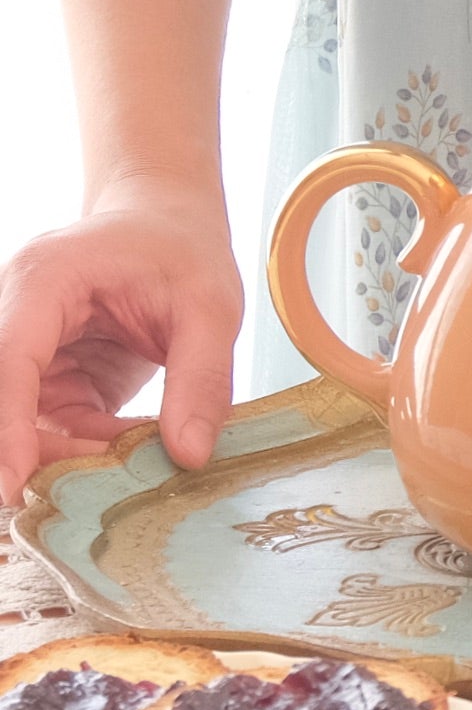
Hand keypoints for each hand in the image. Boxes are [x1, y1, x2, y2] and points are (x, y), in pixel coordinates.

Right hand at [0, 179, 243, 504]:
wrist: (169, 226)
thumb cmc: (182, 250)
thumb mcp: (211, 308)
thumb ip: (202, 378)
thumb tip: (190, 454)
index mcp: (43, 281)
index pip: (7, 361)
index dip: (6, 427)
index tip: (12, 483)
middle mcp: (18, 316)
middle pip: (6, 401)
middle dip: (46, 452)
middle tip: (113, 483)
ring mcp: (30, 353)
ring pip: (28, 426)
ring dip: (78, 456)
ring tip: (142, 460)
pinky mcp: (50, 381)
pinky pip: (59, 430)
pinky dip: (95, 449)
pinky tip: (142, 446)